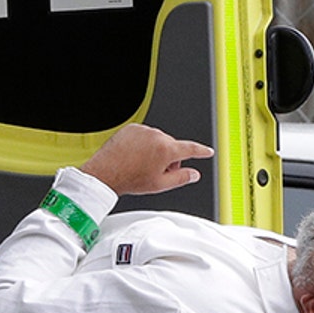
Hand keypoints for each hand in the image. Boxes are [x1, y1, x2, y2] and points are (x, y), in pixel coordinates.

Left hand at [80, 124, 211, 195]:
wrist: (105, 172)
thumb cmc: (129, 179)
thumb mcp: (160, 184)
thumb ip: (182, 178)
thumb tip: (194, 175)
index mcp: (166, 150)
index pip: (190, 149)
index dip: (201, 151)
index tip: (207, 151)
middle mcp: (156, 136)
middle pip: (172, 146)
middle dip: (169, 159)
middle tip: (157, 173)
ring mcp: (143, 130)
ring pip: (158, 141)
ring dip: (156, 151)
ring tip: (143, 166)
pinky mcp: (133, 128)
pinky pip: (145, 136)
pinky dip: (144, 145)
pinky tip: (135, 157)